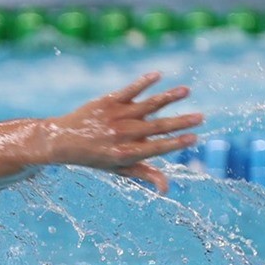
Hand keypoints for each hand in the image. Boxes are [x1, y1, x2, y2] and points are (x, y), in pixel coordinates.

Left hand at [49, 72, 201, 192]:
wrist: (62, 140)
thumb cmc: (96, 157)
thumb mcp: (118, 169)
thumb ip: (144, 174)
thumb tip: (167, 189)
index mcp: (125, 153)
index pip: (156, 149)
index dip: (175, 144)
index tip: (194, 138)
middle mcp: (121, 135)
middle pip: (156, 127)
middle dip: (180, 122)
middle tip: (202, 117)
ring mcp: (115, 116)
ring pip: (147, 105)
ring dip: (168, 97)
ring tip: (187, 91)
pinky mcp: (108, 101)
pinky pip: (129, 90)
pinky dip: (143, 82)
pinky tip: (159, 74)